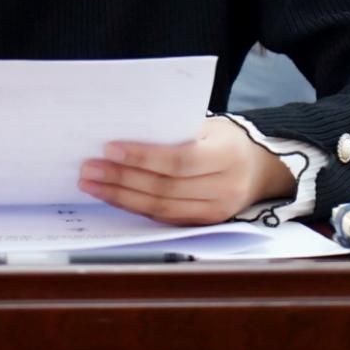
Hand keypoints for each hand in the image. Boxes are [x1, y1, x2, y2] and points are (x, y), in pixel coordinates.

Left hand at [78, 117, 294, 225]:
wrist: (260, 168)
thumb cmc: (225, 138)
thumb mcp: (208, 124)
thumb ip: (174, 129)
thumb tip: (125, 128)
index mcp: (226, 155)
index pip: (179, 160)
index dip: (142, 157)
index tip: (109, 148)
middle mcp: (224, 188)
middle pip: (165, 188)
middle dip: (122, 179)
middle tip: (89, 168)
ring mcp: (216, 212)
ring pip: (162, 209)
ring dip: (121, 197)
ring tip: (91, 184)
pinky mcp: (203, 224)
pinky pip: (164, 219)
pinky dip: (135, 207)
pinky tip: (111, 197)